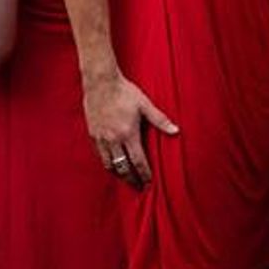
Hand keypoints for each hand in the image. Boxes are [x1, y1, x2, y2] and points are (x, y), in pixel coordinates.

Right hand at [82, 72, 178, 188]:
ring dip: (118, 173)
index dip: (144, 174)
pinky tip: (112, 162)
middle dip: (131, 179)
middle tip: (138, 187)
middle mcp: (113, 139)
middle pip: (123, 168)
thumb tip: (175, 131)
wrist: (101, 81)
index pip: (138, 161)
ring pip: (109, 164)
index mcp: (128, 134)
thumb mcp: (145, 104)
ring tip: (125, 177)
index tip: (149, 183)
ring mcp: (101, 138)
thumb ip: (160, 120)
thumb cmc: (124, 91)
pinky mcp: (92, 134)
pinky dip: (107, 162)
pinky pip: (99, 154)